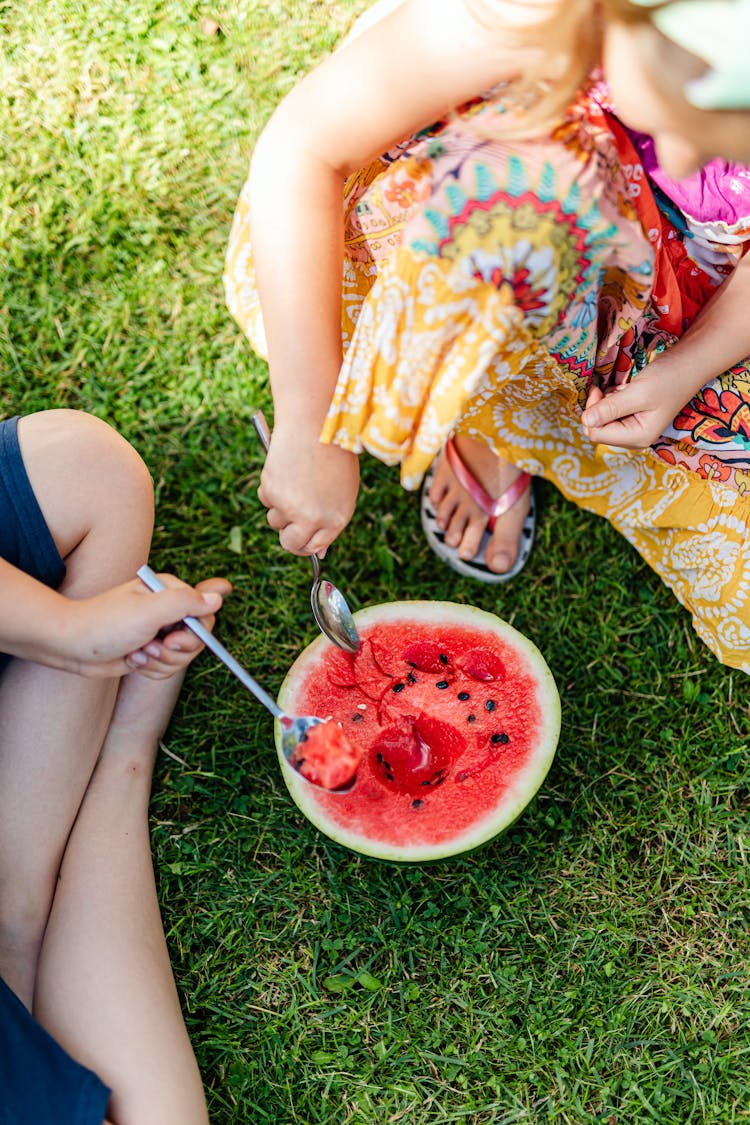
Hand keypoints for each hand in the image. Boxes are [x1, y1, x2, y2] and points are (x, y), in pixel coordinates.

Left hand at [60, 574, 231, 678]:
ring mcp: (158, 632)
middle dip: (176, 651)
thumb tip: (219, 598)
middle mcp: (166, 610)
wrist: (71, 645)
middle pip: (196, 639)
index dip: (195, 633)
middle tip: (153, 646)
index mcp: (169, 592)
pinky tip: (132, 659)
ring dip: (160, 661)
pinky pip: (167, 667)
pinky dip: (151, 669)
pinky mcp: (148, 651)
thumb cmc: (107, 623)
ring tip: (137, 652)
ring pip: (182, 657)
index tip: (173, 639)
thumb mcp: (150, 609)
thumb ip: (187, 602)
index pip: (205, 613)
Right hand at [258, 424, 359, 555]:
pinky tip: (284, 469)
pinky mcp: (272, 493)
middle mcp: (314, 519)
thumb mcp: (343, 490)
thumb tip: (319, 550)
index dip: (306, 544)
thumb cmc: (333, 453)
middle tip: (287, 521)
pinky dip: (270, 488)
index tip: (300, 539)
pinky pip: (266, 499)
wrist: (316, 425)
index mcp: (338, 519)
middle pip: (291, 544)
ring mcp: (291, 508)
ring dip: (279, 506)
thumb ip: (330, 518)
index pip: (316, 546)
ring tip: (292, 480)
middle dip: (288, 537)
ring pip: (275, 520)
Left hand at [580, 362, 687, 449]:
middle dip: (597, 408)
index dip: (592, 413)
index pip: (597, 434)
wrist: (689, 363)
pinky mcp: (632, 416)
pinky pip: (610, 411)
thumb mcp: (639, 393)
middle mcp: (634, 437)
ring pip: (602, 419)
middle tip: (606, 389)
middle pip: (597, 429)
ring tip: (623, 389)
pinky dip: (612, 398)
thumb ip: (611, 408)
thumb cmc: (668, 378)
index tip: (598, 391)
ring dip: (605, 401)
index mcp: (638, 437)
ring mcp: (633, 427)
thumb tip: (585, 420)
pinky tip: (625, 389)